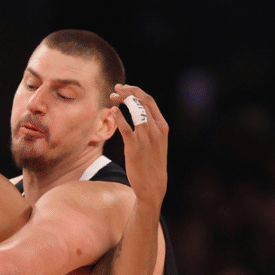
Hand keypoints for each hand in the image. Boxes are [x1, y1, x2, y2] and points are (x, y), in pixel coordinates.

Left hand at [110, 84, 168, 210]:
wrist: (153, 186)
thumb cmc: (152, 164)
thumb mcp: (156, 142)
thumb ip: (149, 127)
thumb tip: (138, 112)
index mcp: (163, 126)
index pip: (150, 101)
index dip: (136, 91)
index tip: (124, 87)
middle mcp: (156, 130)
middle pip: (143, 101)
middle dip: (129, 91)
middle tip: (116, 88)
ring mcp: (146, 138)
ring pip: (135, 110)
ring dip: (122, 100)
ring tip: (112, 96)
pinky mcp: (135, 147)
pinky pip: (126, 127)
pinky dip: (119, 116)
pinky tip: (112, 110)